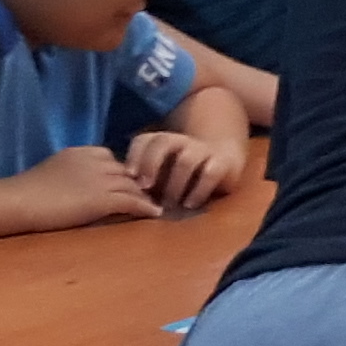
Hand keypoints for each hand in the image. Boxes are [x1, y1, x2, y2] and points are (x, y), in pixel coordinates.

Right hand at [7, 145, 165, 232]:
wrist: (18, 201)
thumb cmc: (26, 191)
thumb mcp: (53, 172)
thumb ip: (71, 173)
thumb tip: (78, 185)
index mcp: (81, 152)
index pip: (111, 158)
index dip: (122, 171)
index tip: (129, 181)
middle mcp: (95, 162)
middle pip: (127, 171)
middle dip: (140, 182)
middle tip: (152, 194)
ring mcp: (100, 180)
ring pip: (134, 186)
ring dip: (147, 196)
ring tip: (157, 204)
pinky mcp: (102, 199)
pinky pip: (133, 202)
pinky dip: (146, 208)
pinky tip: (155, 214)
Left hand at [124, 126, 247, 211]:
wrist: (225, 159)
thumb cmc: (184, 172)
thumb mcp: (162, 172)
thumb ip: (144, 177)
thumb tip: (120, 191)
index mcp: (164, 141)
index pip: (144, 140)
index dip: (135, 155)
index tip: (129, 175)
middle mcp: (182, 141)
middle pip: (163, 142)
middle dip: (151, 164)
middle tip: (145, 187)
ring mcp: (204, 150)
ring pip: (185, 160)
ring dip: (174, 183)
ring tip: (168, 204)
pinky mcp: (223, 161)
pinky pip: (209, 173)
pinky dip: (198, 190)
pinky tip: (190, 205)